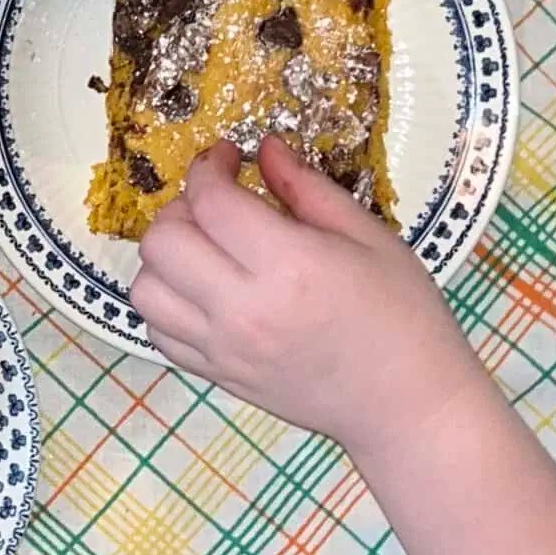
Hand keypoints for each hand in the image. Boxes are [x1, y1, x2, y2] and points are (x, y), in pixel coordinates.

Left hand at [129, 137, 485, 458]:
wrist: (409, 407)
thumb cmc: (402, 315)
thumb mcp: (369, 236)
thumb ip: (306, 187)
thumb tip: (264, 147)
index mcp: (289, 266)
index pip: (210, 201)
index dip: (209, 167)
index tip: (228, 158)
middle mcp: (244, 309)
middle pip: (162, 240)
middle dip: (181, 208)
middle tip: (217, 205)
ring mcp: (224, 348)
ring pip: (146, 288)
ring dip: (165, 257)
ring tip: (206, 249)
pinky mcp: (217, 375)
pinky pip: (158, 331)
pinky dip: (166, 302)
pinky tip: (202, 289)